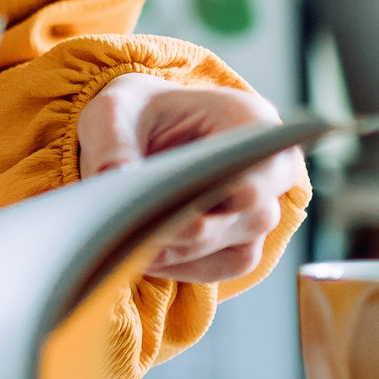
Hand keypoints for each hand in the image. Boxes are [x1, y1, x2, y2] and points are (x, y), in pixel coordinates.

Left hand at [74, 74, 301, 285]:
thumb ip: (113, 142)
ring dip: (186, 253)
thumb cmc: (133, 113)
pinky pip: (223, 266)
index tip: (203, 208)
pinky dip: (185, 267)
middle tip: (144, 235)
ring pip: (239, 249)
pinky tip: (144, 258)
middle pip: (253, 215)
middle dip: (197, 230)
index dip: (242, 188)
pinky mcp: (240, 240)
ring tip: (131, 249)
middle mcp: (267, 167)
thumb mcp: (112, 112)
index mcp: (249, 119)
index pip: (265, 161)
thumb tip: (117, 177)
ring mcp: (258, 208)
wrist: (133, 133)